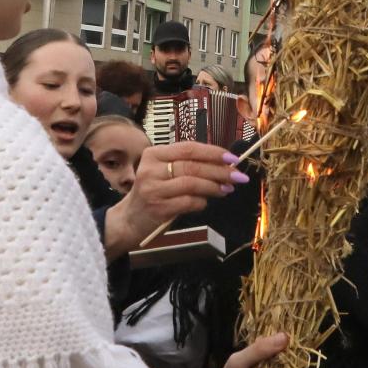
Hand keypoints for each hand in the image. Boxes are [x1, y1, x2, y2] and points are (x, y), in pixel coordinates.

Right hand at [105, 142, 245, 254]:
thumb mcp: (164, 172)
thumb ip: (187, 165)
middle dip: (219, 170)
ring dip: (214, 186)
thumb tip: (224, 164)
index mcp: (154, 154)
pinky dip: (201, 202)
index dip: (213, 152)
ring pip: (192, 183)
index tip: (232, 158)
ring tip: (226, 189)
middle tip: (237, 176)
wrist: (130, 219)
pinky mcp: (158, 208)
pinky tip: (205, 202)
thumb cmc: (154, 192)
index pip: (189, 148)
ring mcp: (153, 189)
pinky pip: (188, 202)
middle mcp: (151, 169)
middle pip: (192, 165)